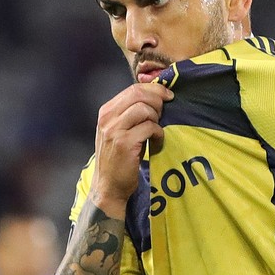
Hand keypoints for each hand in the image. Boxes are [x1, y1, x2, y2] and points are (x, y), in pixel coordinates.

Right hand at [92, 83, 172, 216]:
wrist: (108, 186)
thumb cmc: (118, 158)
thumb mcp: (119, 131)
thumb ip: (130, 113)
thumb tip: (156, 96)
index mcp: (106, 111)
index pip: (133, 89)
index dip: (154, 89)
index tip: (167, 96)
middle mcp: (107, 118)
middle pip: (139, 94)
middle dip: (158, 101)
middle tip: (164, 114)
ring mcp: (114, 130)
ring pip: (145, 109)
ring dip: (157, 119)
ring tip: (156, 131)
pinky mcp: (125, 143)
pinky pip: (150, 127)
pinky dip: (158, 134)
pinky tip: (156, 142)